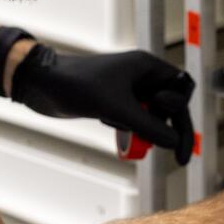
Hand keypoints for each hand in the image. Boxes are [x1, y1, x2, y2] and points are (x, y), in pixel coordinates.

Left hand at [10, 44, 195, 164]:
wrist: (42, 84)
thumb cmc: (78, 86)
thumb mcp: (117, 108)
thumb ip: (149, 126)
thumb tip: (174, 142)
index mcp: (147, 67)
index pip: (182, 88)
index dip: (181, 111)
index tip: (173, 132)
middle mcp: (142, 76)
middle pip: (171, 105)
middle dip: (169, 128)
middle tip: (179, 157)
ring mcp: (129, 90)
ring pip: (153, 116)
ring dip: (147, 130)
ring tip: (128, 136)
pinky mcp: (115, 103)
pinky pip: (135, 120)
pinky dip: (131, 130)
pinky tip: (115, 131)